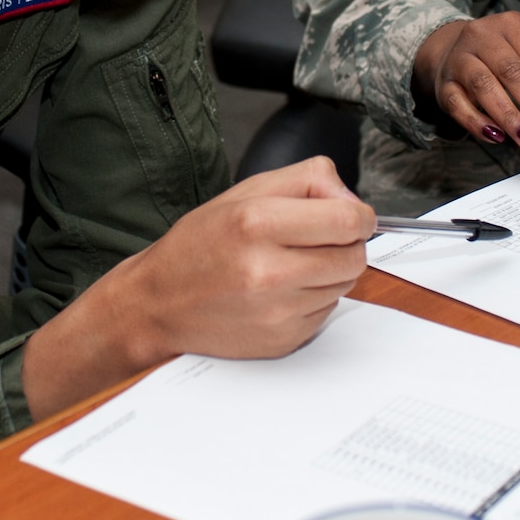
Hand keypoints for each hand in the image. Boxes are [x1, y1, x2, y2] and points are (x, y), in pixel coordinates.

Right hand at [22, 158, 373, 417]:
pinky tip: (283, 290)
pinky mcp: (283, 340)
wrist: (159, 303)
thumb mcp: (246, 191)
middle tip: (322, 239)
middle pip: (354, 256)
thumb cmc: (201, 244)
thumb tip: (351, 198)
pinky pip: (326, 312)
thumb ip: (307, 180)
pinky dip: (315, 298)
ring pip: (344, 285)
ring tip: (293, 263)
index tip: (354, 216)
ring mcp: (277, 311)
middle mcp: (268, 271)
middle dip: (348, 243)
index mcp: (257, 223)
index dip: (360, 215)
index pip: (347, 220)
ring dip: (331, 272)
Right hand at [412, 13, 519, 153]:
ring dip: (510, 117)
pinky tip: (497, 138)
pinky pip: (457, 104)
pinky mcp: (443, 84)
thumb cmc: (507, 56)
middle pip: (513, 73)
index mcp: (512, 25)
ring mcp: (459, 58)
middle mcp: (482, 35)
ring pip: (483, 86)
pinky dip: (477, 123)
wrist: (456, 52)